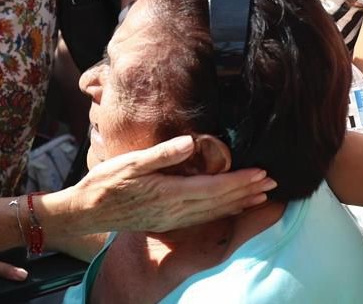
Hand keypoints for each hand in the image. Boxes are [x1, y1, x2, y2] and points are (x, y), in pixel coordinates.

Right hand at [61, 135, 275, 234]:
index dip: (241, 180)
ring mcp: (173, 218)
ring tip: (261, 195)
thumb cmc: (106, 182)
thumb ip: (162, 154)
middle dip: (249, 192)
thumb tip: (191, 143)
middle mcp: (176, 210)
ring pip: (215, 212)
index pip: (215, 188)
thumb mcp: (130, 162)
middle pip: (221, 201)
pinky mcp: (168, 220)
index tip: (262, 172)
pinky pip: (204, 216)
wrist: (88, 211)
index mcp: (170, 193)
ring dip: (240, 203)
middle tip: (273, 182)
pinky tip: (231, 207)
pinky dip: (223, 211)